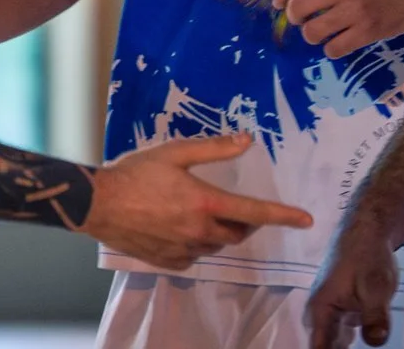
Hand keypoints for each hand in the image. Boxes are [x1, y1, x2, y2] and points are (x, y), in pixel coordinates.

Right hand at [83, 131, 312, 270]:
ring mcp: (184, 250)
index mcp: (205, 203)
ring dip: (219, 232)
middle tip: (236, 207)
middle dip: (245, 222)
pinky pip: (194, 257)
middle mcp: (199, 231)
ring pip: (216, 246)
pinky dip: (197, 244)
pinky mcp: (168, 262)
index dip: (283, 216)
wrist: (97, 203)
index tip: (307, 220)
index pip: (255, 212)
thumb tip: (247, 140)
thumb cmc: (135, 173)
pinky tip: (180, 228)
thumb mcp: (175, 152)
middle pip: (238, 233)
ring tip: (201, 212)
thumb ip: (214, 148)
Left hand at [272, 0, 403, 57]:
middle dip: (293, 15)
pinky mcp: (370, 32)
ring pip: (313, 32)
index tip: (277, 2)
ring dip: (311, 33)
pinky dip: (331, 47)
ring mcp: (356, 11)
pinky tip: (338, 40)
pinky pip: (334, 49)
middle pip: (297, 9)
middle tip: (301, 16)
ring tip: (320, 29)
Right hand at [305, 217, 400, 347]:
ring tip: (352, 347)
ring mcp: (330, 312)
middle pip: (322, 345)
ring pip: (331, 341)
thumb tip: (376, 342)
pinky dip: (346, 344)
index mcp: (321, 310)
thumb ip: (375, 316)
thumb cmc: (369, 259)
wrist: (368, 234)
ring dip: (340, 348)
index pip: (319, 347)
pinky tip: (359, 344)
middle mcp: (320, 314)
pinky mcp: (341, 310)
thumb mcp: (376, 287)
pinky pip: (339, 334)